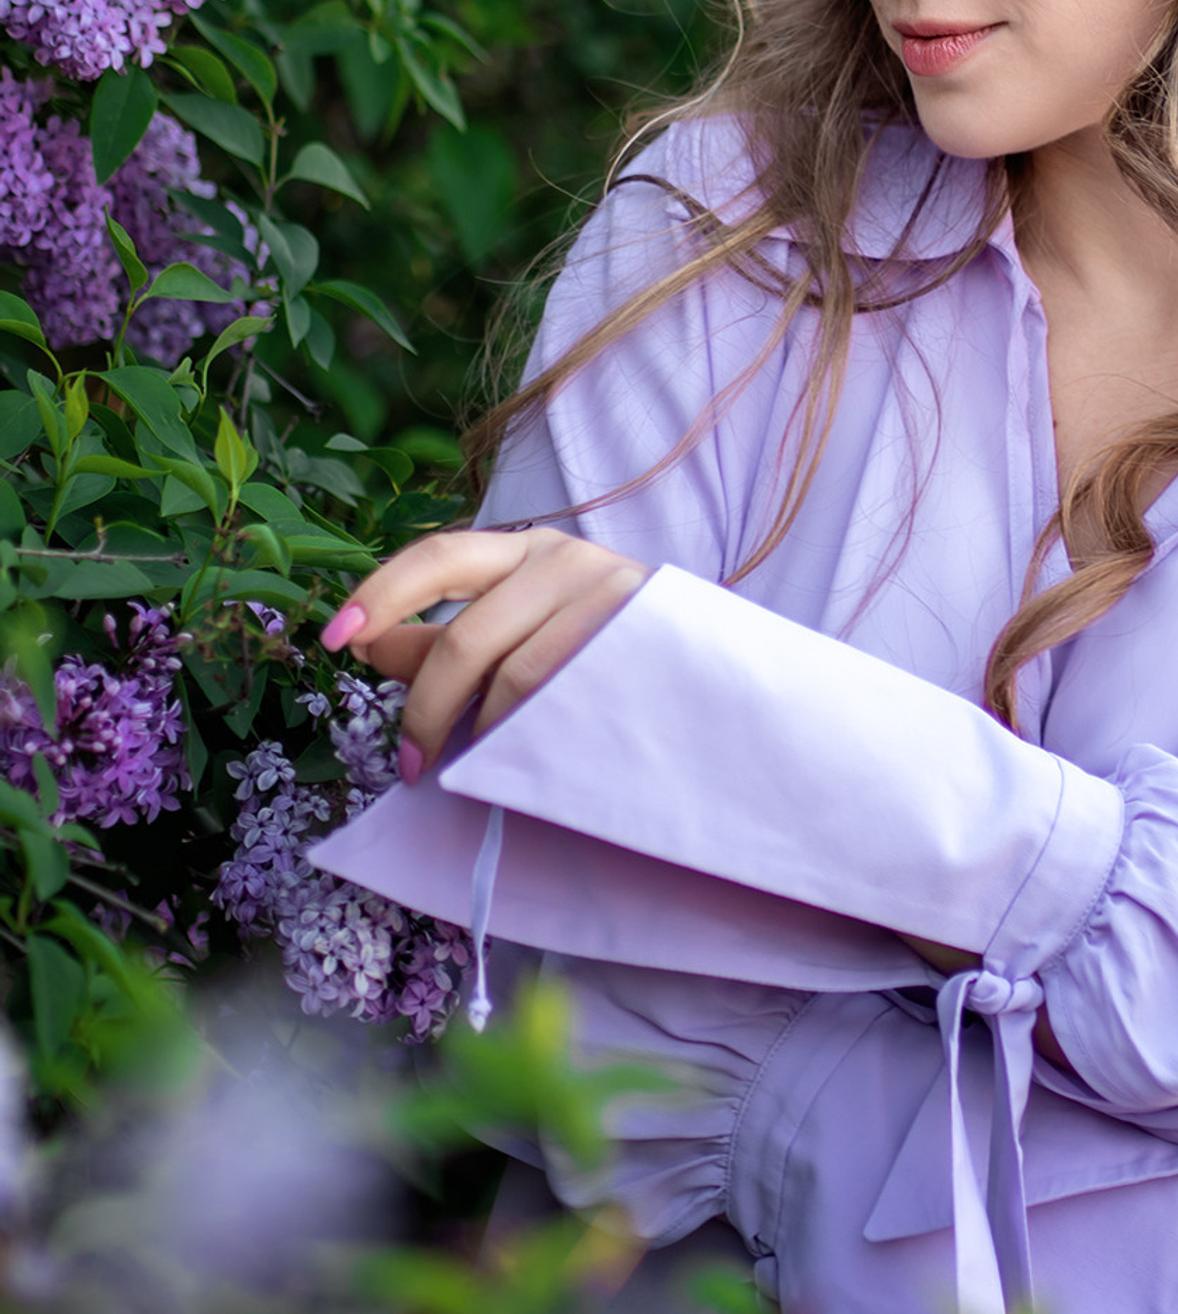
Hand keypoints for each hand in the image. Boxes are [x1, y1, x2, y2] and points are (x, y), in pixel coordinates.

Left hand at [320, 528, 653, 775]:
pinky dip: (522, 733)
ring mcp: (604, 594)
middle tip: (411, 760)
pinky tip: (520, 753)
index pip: (436, 558)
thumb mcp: (519, 630)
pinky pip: (555, 695)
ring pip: (509, 675)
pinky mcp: (632, 636)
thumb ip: (443, 639)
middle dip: (425, 705)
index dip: (379, 595)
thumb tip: (367, 643)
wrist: (707, 669)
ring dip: (477, 731)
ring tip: (475, 764)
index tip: (335, 640)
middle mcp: (563, 558)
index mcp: (525, 549)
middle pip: (463, 633)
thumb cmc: (601, 647)